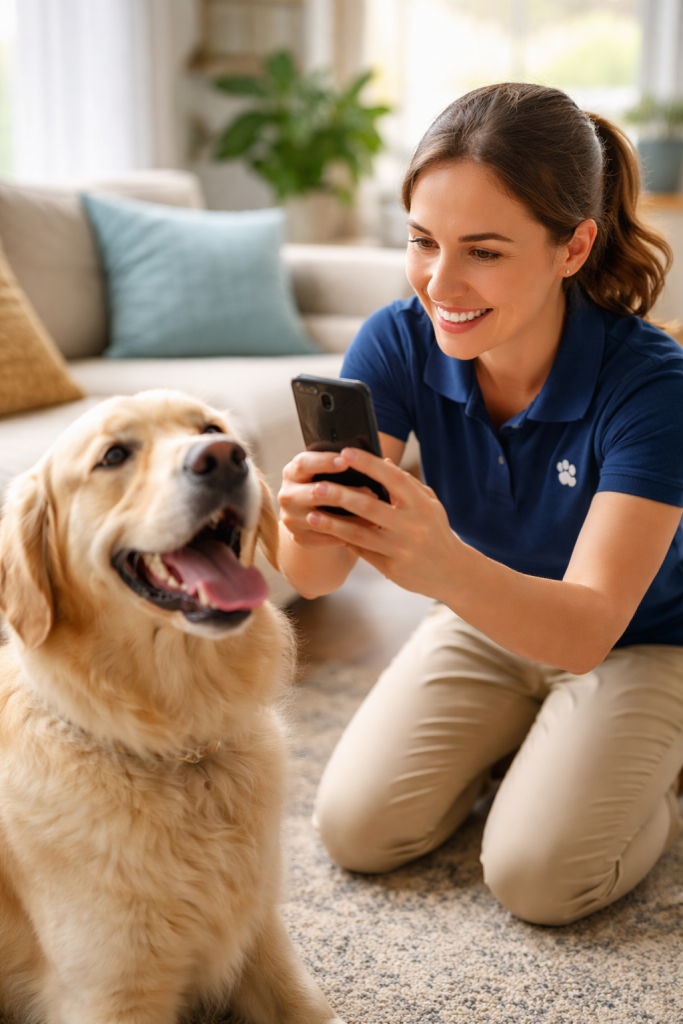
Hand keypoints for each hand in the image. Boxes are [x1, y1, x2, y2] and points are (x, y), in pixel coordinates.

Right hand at [278, 450, 377, 549]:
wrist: (309, 518)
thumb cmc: (325, 487)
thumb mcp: (324, 474)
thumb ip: (341, 466)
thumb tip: (379, 460)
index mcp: (292, 473)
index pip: (303, 464)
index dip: (324, 461)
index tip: (346, 461)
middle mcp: (287, 495)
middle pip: (313, 492)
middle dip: (345, 493)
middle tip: (372, 493)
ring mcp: (291, 519)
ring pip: (323, 519)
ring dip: (351, 518)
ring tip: (376, 516)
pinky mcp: (299, 538)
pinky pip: (325, 538)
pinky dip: (346, 535)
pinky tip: (366, 533)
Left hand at [304, 447, 459, 597]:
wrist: (452, 572)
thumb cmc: (436, 531)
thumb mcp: (429, 504)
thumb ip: (407, 484)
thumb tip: (383, 461)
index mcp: (421, 505)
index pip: (393, 478)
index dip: (368, 464)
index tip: (346, 453)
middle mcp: (412, 526)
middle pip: (369, 506)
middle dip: (340, 495)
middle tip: (318, 486)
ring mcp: (400, 548)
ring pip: (359, 533)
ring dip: (332, 524)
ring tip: (311, 514)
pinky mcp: (391, 567)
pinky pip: (361, 552)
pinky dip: (342, 540)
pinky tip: (325, 533)